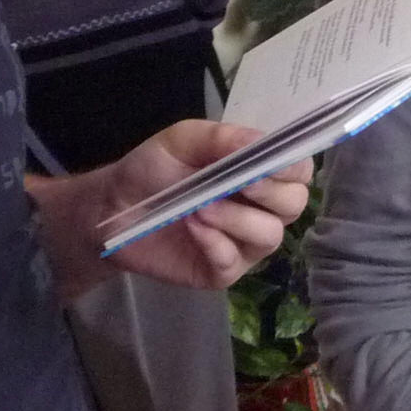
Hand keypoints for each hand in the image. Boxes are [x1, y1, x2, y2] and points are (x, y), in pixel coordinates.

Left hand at [90, 124, 311, 290]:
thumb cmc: (153, 169)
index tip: (268, 163)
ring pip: (269, 236)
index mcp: (259, 174)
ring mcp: (244, 244)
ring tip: (200, 207)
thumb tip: (260, 144)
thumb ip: (222, 137)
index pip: (299, 172)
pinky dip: (214, 242)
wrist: (112, 207)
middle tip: (241, 184)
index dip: (292, 168)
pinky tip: (192, 227)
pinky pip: (234, 262)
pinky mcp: (221, 272)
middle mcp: (261, 209)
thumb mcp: (183, 139)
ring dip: (237, 218)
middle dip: (270, 194)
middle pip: (294, 205)